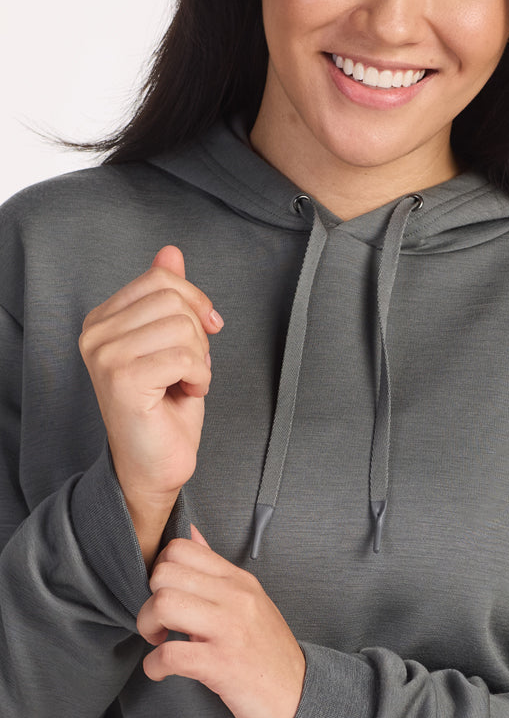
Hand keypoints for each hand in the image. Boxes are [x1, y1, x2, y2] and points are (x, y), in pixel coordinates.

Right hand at [79, 246, 223, 564]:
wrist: (155, 464)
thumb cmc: (165, 406)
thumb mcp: (173, 340)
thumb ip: (166, 295)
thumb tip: (170, 252)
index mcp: (103, 319)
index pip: (161, 279)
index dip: (194, 302)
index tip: (203, 331)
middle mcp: (95, 333)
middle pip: (174, 300)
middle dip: (197, 335)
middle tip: (187, 369)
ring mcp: (105, 355)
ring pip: (182, 328)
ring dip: (199, 360)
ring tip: (182, 384)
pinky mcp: (122, 378)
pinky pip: (185, 356)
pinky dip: (199, 378)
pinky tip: (183, 396)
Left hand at [137, 526, 305, 717]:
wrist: (299, 694)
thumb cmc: (268, 650)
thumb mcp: (250, 599)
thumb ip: (215, 570)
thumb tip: (192, 534)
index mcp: (238, 580)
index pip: (181, 548)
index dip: (160, 570)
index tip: (165, 594)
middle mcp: (234, 597)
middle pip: (165, 574)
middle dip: (148, 600)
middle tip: (159, 622)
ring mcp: (229, 629)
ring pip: (163, 605)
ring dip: (147, 627)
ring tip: (159, 641)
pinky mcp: (221, 665)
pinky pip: (169, 655)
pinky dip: (154, 665)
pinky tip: (161, 670)